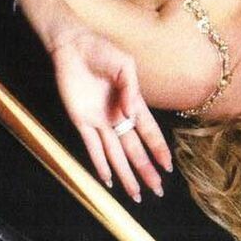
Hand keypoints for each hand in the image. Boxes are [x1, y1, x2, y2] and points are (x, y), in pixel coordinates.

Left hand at [47, 21, 171, 202]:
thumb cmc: (101, 51)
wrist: (73, 47)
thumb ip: (130, 89)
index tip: (168, 167)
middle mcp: (117, 116)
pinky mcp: (81, 122)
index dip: (158, 149)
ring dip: (126, 174)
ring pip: (116, 154)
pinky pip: (92, 147)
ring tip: (136, 194)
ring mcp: (99, 121)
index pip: (149, 132)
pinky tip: (108, 179)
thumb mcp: (124, 65)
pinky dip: (100, 164)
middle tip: (157, 190)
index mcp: (132, 102)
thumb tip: (130, 115)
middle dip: (146, 170)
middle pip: (134, 149)